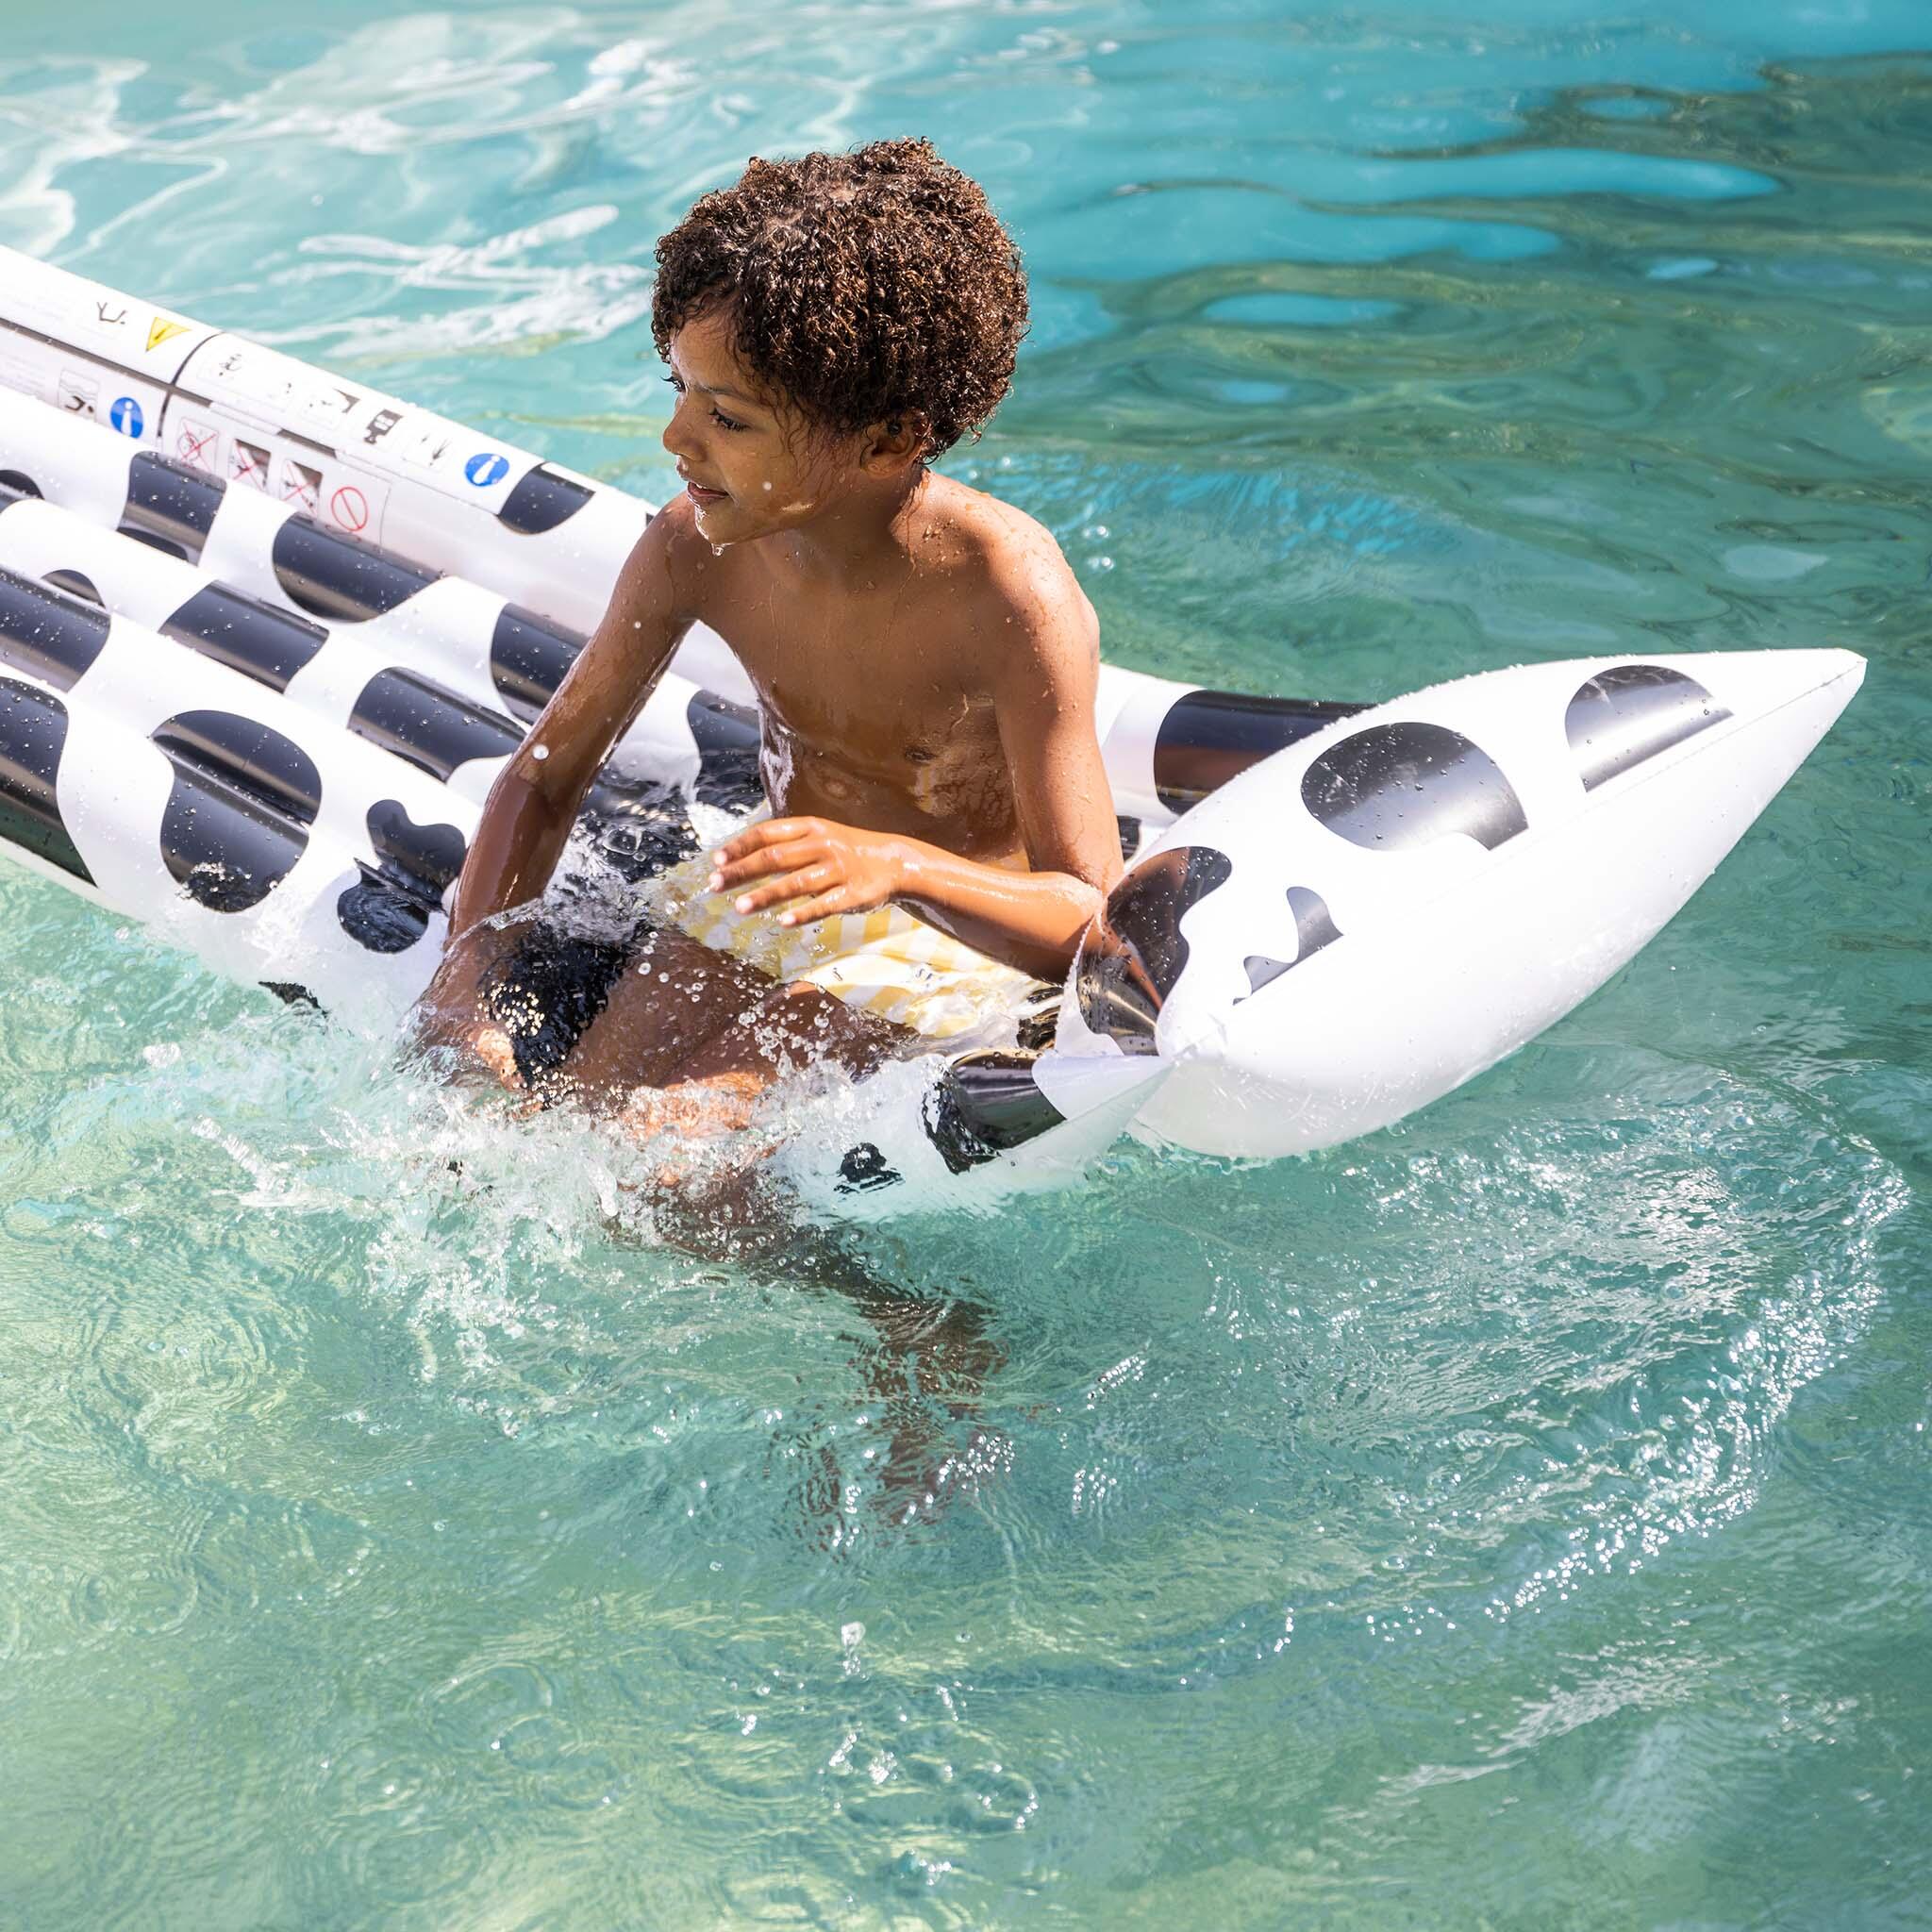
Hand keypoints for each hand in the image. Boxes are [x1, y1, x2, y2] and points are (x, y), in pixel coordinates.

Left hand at [706, 817, 910, 925]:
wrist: (894, 861)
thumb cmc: (845, 851)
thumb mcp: (818, 836)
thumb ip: (784, 845)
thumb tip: (738, 859)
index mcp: (810, 828)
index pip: (767, 834)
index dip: (740, 847)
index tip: (716, 861)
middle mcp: (822, 845)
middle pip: (776, 857)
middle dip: (742, 871)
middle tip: (714, 886)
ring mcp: (838, 870)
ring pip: (796, 882)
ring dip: (765, 895)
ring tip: (738, 908)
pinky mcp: (853, 894)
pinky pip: (825, 905)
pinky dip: (804, 913)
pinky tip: (784, 922)